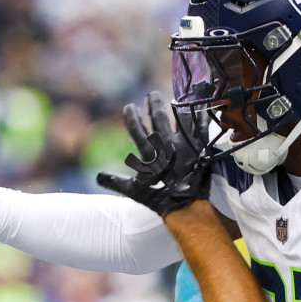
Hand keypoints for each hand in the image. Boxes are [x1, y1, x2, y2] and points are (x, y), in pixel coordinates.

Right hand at [96, 91, 210, 216]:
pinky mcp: (200, 147)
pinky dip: (201, 115)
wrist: (186, 205)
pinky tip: (199, 105)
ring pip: (179, 118)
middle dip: (154, 104)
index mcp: (149, 154)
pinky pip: (201, 127)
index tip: (129, 107)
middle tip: (152, 95)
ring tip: (174, 97)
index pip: (136, 130)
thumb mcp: (135, 191)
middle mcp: (165, 145)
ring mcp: (184, 144)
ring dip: (175, 105)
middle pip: (158, 118)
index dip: (131, 117)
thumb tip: (98, 177)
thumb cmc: (160, 199)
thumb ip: (117, 182)